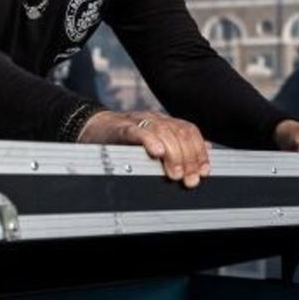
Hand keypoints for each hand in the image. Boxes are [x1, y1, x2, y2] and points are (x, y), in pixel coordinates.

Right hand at [78, 110, 210, 187]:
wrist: (91, 128)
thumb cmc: (122, 139)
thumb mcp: (154, 140)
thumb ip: (178, 144)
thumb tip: (207, 149)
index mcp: (164, 123)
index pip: (190, 132)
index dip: (200, 152)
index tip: (204, 172)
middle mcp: (155, 119)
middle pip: (180, 134)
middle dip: (189, 159)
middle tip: (189, 179)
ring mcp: (138, 122)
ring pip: (163, 133)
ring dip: (174, 155)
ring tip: (175, 174)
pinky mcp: (121, 128)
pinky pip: (138, 132)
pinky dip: (150, 141)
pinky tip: (157, 153)